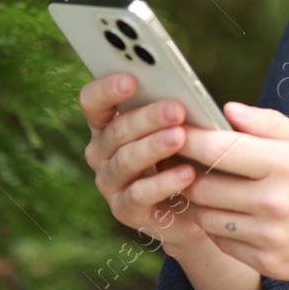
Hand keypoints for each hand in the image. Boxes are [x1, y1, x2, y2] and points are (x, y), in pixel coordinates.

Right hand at [78, 72, 206, 249]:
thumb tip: (186, 90)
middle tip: (176, 108)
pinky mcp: (124, 210)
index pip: (93, 101)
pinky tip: (187, 173)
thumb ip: (175, 107)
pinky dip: (163, 183)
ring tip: (179, 137)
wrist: (195, 205)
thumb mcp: (180, 126)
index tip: (131, 78)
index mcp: (108, 124)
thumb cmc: (186, 153)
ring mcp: (110, 183)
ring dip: (153, 147)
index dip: (106, 89)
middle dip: (147, 117)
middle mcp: (101, 152)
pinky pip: (139, 195)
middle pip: (116, 130)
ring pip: (125, 161)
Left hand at [176, 102, 288, 289]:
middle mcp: (273, 202)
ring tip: (209, 188)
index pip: (217, 148)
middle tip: (186, 161)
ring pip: (206, 217)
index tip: (178, 130)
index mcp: (286, 164)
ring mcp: (270, 237)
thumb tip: (229, 110)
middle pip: (201, 185)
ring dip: (200, 202)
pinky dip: (219, 228)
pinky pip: (224, 244)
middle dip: (188, 171)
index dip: (189, 138)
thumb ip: (272, 126)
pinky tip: (233, 215)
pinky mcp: (270, 264)